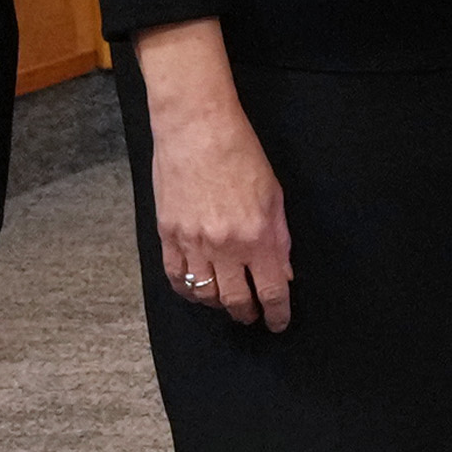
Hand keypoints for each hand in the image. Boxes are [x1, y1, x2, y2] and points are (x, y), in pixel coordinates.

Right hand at [135, 26, 291, 330]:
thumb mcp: (275, 196)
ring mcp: (192, 242)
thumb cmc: (241, 154)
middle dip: (247, 313)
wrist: (196, 129)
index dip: (277, 313)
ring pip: (205, 294)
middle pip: (236, 300)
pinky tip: (198, 291)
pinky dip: (188, 291)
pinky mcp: (167, 235)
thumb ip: (280, 239)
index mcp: (257, 236)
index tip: (278, 322)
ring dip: (219, 304)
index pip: (271, 290)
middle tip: (253, 315)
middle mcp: (224, 246)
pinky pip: (176, 278)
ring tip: (228, 302)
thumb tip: (284, 273)